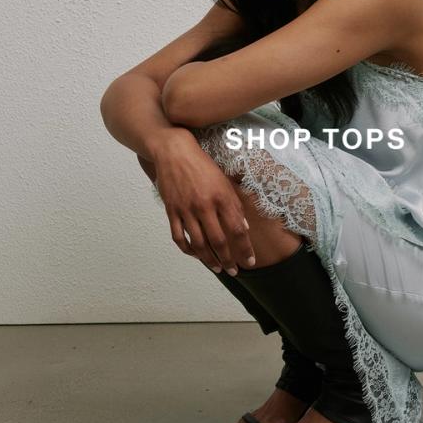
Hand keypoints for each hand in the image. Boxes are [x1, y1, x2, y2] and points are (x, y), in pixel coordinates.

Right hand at [149, 131, 255, 274]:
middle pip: (219, 241)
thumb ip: (235, 205)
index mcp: (222, 197)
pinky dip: (188, 250)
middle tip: (234, 271)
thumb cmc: (203, 164)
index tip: (250, 261)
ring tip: (218, 268)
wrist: (174, 151)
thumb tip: (244, 228)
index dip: (245, 249)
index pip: (238, 230)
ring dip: (209, 260)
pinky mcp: (171, 211)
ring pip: (199, 243)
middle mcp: (204, 206)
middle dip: (229, 260)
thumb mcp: (225, 181)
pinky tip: (196, 255)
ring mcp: (186, 209)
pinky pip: (179, 237)